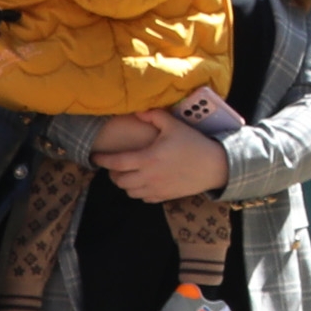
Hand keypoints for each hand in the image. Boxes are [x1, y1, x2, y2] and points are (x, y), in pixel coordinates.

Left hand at [93, 114, 230, 203]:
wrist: (215, 166)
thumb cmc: (194, 144)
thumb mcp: (174, 125)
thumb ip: (153, 116)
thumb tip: (136, 111)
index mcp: (148, 158)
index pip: (116, 162)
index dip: (102, 160)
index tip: (95, 157)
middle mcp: (149, 177)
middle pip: (119, 181)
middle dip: (113, 173)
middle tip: (115, 165)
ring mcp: (157, 189)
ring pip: (130, 192)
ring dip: (125, 184)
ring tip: (127, 174)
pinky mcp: (165, 196)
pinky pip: (144, 199)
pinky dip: (139, 192)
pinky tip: (143, 182)